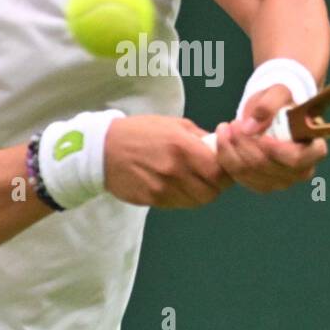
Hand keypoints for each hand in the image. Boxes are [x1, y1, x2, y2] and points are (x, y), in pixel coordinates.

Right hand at [104, 115, 231, 208]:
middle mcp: (174, 169)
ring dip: (200, 193)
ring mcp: (162, 188)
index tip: (225, 167)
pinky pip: (178, 204)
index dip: (227, 172)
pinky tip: (176, 185)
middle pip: (211, 192)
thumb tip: (220, 147)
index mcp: (182, 146)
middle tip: (212, 177)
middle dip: (216, 186)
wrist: (103, 149)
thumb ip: (199, 137)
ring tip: (193, 181)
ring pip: (196, 201)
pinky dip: (182, 197)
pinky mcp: (152, 200)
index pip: (219, 171)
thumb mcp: (173, 124)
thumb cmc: (140, 132)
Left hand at [212, 85, 328, 193]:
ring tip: (227, 127)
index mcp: (314, 150)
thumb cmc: (283, 101)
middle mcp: (301, 171)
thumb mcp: (279, 92)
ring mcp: (281, 181)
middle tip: (234, 123)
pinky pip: (238, 177)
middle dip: (245, 144)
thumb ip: (269, 104)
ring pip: (249, 173)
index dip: (276, 150)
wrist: (274, 112)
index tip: (260, 135)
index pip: (296, 159)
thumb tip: (250, 126)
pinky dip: (226, 158)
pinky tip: (223, 139)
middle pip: (267, 167)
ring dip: (231, 150)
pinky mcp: (261, 184)